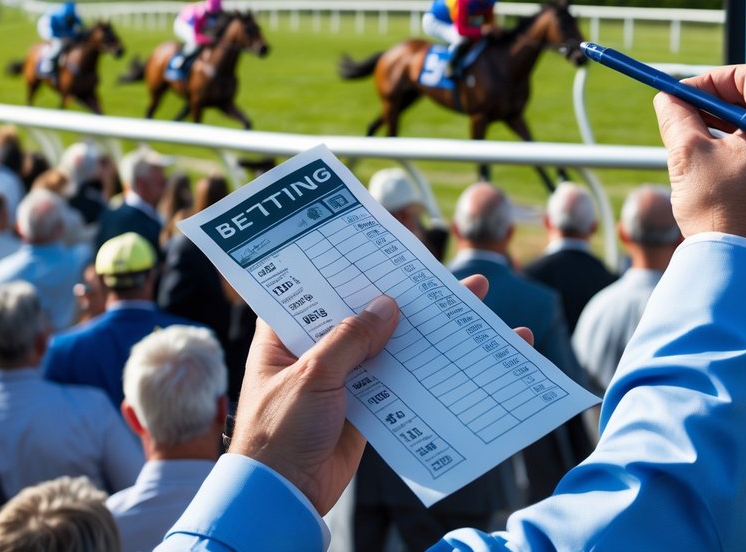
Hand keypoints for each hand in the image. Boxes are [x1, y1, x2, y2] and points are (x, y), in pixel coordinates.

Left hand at [228, 275, 530, 514]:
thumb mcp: (312, 376)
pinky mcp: (365, 407)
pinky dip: (423, 370)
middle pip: (361, 314)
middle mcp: (314, 352)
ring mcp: (342, 379)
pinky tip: (455, 357)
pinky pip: (397, 381)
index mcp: (284, 336)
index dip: (347, 269)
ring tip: (465, 308)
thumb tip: (389, 306)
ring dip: (420, 331)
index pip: (316, 290)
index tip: (381, 249)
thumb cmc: (279, 431)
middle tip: (439, 274)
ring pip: (386, 347)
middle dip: (400, 296)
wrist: (284, 496)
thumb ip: (350, 339)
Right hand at [655, 62, 745, 262]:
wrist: (741, 273)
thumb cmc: (720, 212)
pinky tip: (720, 171)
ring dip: (733, 131)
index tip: (682, 94)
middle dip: (721, 104)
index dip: (711, 80)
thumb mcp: (688, 153)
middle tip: (686, 114)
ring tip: (698, 144)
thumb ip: (678, 115)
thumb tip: (669, 99)